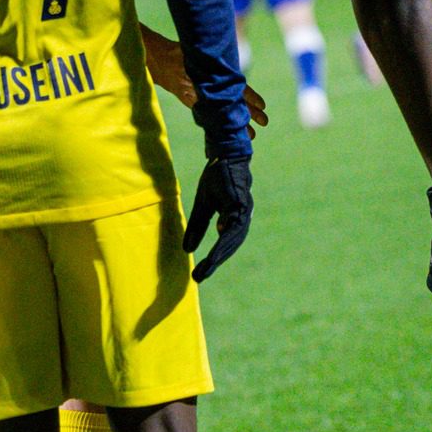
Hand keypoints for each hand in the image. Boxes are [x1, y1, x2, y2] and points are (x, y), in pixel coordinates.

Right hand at [141, 25, 267, 126]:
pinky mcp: (191, 102)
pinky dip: (221, 121)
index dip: (250, 97)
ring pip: (222, 112)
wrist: (159, 61)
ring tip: (251, 134)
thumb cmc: (182, 53)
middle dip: (249, 114)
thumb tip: (235, 73)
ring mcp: (198, 99)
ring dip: (237, 122)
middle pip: (232, 104)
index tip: (263, 106)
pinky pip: (210, 114)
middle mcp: (206, 91)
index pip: (236, 88)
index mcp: (212, 78)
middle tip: (264, 122)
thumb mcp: (201, 54)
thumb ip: (218, 63)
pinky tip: (230, 128)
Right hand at [183, 155, 253, 283]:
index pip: (225, 244)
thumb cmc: (217, 180)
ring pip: (233, 237)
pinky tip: (218, 239)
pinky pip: (234, 221)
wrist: (226, 155)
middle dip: (215, 262)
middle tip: (199, 277)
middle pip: (230, 245)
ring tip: (208, 265)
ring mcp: (243, 209)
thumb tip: (188, 249)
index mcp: (234, 220)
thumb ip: (198, 226)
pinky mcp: (240, 200)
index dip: (214, 260)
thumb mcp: (203, 205)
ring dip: (220, 252)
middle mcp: (242, 217)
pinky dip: (227, 232)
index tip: (199, 276)